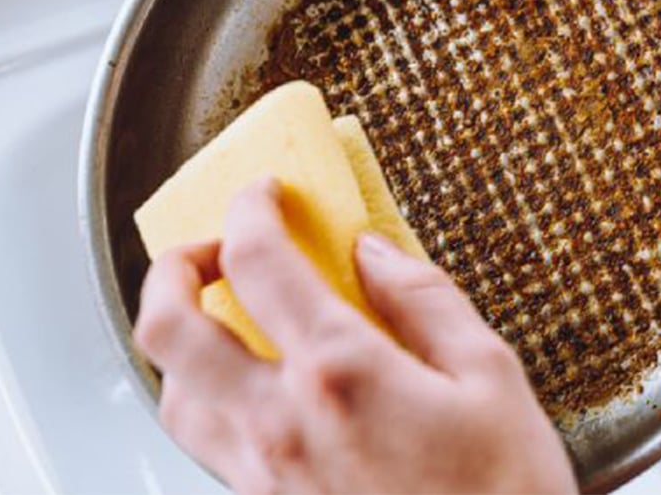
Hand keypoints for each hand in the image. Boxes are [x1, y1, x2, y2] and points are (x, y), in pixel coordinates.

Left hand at [134, 178, 575, 493]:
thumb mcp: (490, 376)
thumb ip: (425, 300)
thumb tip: (375, 252)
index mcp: (341, 372)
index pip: (258, 261)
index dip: (252, 207)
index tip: (266, 193)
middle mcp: (281, 423)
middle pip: (170, 326)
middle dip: (174, 266)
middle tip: (211, 247)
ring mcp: (264, 474)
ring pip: (171, 392)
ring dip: (179, 338)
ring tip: (218, 316)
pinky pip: (204, 443)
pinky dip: (205, 397)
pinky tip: (250, 390)